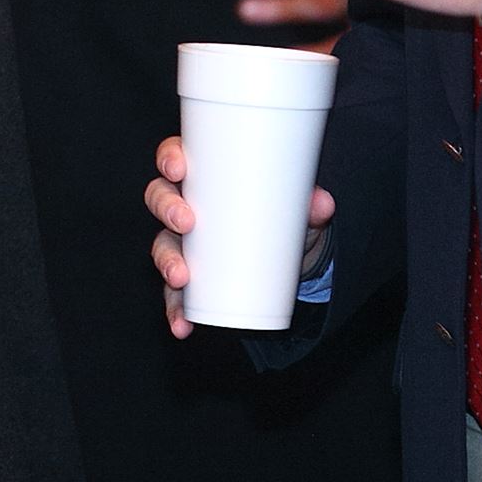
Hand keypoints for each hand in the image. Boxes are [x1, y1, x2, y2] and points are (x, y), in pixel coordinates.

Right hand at [146, 133, 334, 340]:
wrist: (290, 262)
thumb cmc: (282, 218)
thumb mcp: (298, 210)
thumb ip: (311, 206)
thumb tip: (322, 203)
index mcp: (206, 177)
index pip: (175, 156)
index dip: (169, 158)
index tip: (178, 169)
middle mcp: (188, 206)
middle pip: (159, 197)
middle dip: (166, 209)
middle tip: (186, 222)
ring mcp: (185, 243)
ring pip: (162, 245)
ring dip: (166, 262)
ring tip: (181, 277)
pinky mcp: (190, 278)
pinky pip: (174, 293)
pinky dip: (176, 310)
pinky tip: (182, 324)